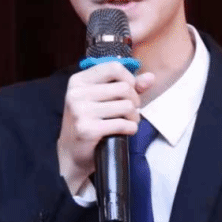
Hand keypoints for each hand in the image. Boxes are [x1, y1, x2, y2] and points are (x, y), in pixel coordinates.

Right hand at [57, 62, 155, 195]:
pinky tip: (125, 132)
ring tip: (128, 122)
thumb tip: (150, 77)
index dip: (129, 79)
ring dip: (134, 117)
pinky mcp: (87, 129)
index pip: (114, 67)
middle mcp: (76, 93)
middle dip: (134, 101)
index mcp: (78, 81)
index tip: (129, 91)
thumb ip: (127, 86)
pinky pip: (122, 124)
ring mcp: (80, 111)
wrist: (71, 153)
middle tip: (130, 111)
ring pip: (127, 106)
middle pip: (124, 88)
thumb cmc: (89, 122)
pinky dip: (130, 129)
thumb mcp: (103, 99)